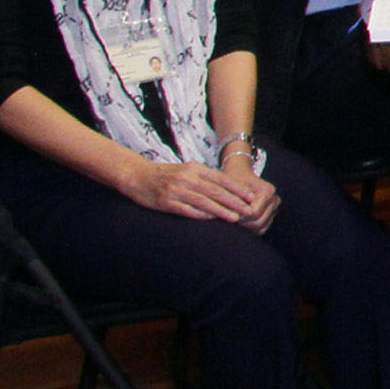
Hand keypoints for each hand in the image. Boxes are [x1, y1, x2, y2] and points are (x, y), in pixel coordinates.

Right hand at [118, 154, 265, 220]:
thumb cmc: (166, 174)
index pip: (221, 179)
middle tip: (250, 209)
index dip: (238, 189)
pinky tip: (212, 220)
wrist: (137, 176)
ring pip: (204, 201)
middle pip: (216, 191)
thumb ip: (205, 178)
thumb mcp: (187, 170)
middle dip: (235, 201)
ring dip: (221, 210)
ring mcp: (176, 190)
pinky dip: (201, 215)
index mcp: (195, 168)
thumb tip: (229, 189)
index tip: (252, 196)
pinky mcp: (166, 202)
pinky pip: (187, 210)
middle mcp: (187, 178)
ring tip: (235, 218)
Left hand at [216, 155, 280, 229]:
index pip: (254, 213)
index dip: (239, 216)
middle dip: (242, 223)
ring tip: (235, 217)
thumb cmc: (233, 180)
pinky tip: (241, 220)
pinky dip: (251, 228)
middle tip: (229, 217)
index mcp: (267, 191)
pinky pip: (262, 229)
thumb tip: (235, 218)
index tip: (227, 213)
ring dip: (246, 226)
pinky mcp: (272, 214)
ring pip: (261, 228)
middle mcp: (275, 199)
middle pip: (258, 222)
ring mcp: (274, 208)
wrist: (240, 174)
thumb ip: (233, 202)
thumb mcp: (230, 187)